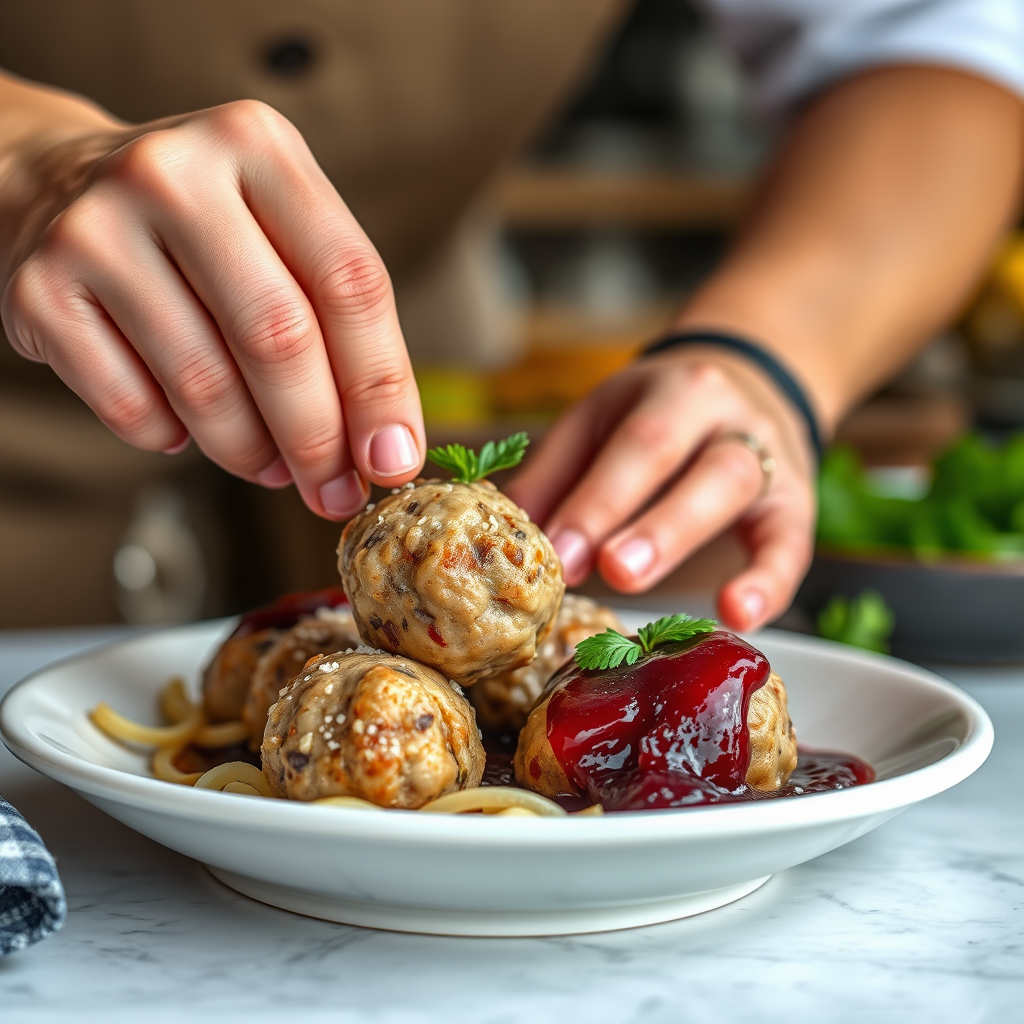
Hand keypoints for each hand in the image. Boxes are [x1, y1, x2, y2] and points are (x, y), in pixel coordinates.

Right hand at [0, 99, 423, 518]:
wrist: (52, 187)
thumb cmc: (200, 228)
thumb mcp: (278, 234)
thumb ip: (338, 322)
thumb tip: (384, 449)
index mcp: (258, 147)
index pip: (350, 281)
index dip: (381, 385)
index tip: (394, 458)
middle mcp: (175, 174)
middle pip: (278, 337)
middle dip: (319, 438)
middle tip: (336, 492)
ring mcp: (96, 229)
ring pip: (205, 384)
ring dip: (252, 452)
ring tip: (272, 467)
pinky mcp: (39, 290)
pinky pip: (134, 409)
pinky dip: (175, 440)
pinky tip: (189, 429)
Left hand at [505, 348, 817, 630]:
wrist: (752, 382)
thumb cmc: (659, 415)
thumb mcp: (604, 423)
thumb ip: (557, 474)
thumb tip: (503, 525)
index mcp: (671, 392)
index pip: (635, 444)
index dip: (596, 500)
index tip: (557, 553)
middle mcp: (725, 416)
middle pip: (688, 460)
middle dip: (646, 520)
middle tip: (606, 570)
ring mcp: (769, 457)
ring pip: (732, 488)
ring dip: (684, 537)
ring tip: (641, 586)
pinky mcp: (795, 505)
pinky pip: (790, 545)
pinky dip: (770, 582)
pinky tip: (738, 615)